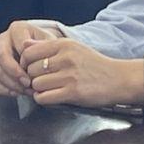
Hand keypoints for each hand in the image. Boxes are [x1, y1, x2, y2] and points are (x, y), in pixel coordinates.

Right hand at [0, 21, 59, 95]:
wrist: (42, 52)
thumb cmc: (47, 46)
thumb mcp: (50, 42)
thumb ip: (43, 45)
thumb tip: (31, 47)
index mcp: (17, 29)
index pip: (18, 45)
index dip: (27, 61)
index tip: (36, 73)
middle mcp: (4, 39)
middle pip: (2, 56)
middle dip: (14, 73)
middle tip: (28, 84)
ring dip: (12, 84)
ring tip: (27, 90)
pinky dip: (4, 90)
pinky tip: (17, 92)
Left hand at [18, 37, 143, 108]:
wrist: (119, 79)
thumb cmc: (95, 65)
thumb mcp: (73, 47)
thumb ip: (47, 46)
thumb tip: (24, 44)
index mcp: (64, 45)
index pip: (29, 52)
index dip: (25, 62)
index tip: (30, 68)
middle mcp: (66, 58)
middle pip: (30, 69)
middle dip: (32, 78)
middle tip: (39, 81)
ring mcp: (69, 76)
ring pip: (36, 84)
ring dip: (38, 90)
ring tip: (48, 89)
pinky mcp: (73, 93)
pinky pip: (44, 97)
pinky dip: (43, 99)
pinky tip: (51, 96)